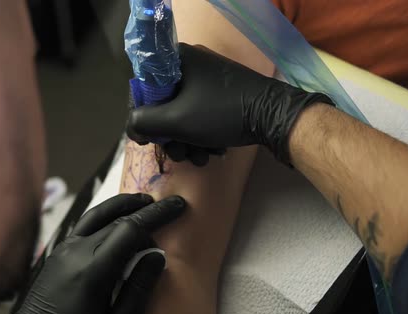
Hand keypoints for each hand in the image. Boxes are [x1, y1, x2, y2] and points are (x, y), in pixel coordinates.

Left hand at [2, 194, 186, 313]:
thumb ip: (138, 290)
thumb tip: (157, 256)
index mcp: (93, 269)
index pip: (130, 228)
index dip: (157, 215)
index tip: (179, 207)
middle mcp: (76, 251)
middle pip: (116, 219)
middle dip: (146, 209)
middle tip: (170, 204)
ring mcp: (64, 249)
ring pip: (97, 215)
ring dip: (123, 206)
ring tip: (145, 202)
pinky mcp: (58, 253)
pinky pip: (85, 225)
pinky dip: (105, 216)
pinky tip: (117, 221)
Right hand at [126, 43, 332, 165]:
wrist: (275, 116)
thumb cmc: (222, 113)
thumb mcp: (177, 120)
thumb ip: (144, 123)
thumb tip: (132, 128)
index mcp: (177, 60)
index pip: (145, 88)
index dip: (143, 117)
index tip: (150, 139)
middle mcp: (192, 64)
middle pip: (165, 105)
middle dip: (171, 136)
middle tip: (179, 155)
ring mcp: (210, 79)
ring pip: (184, 114)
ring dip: (188, 141)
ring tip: (199, 159)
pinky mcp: (224, 94)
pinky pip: (201, 114)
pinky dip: (203, 135)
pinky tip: (212, 152)